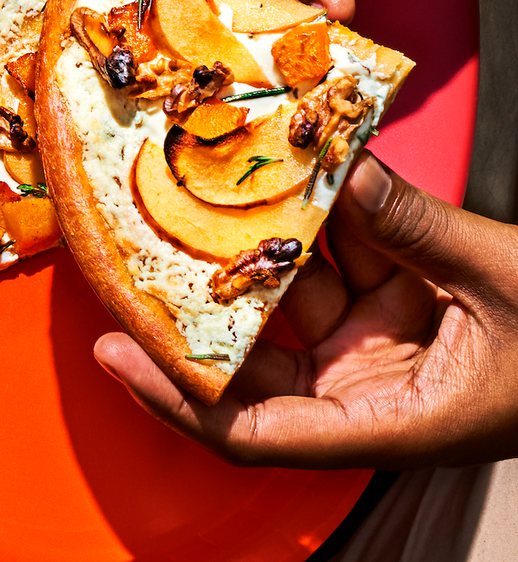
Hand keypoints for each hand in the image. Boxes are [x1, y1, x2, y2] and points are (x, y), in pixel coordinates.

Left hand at [95, 153, 517, 469]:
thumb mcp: (495, 279)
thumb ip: (415, 225)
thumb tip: (344, 165)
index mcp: (386, 420)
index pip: (253, 428)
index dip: (176, 397)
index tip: (115, 352)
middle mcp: (365, 384)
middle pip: (251, 352)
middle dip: (195, 297)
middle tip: (134, 243)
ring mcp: (374, 335)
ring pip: (287, 286)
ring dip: (249, 236)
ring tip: (194, 180)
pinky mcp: (392, 293)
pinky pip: (332, 250)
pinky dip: (309, 212)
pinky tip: (280, 166)